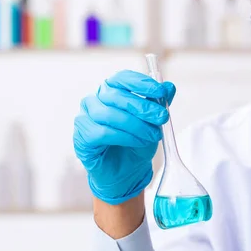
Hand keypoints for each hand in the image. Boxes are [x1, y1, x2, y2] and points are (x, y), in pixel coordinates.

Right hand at [74, 70, 175, 204]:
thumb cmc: (135, 144)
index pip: (122, 78)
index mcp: (110, 91)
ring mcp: (84, 117)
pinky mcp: (82, 136)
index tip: (161, 92)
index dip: (141, 83)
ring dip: (135, 125)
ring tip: (152, 135)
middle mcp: (94, 100)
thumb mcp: (152, 123)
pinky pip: (102, 132)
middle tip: (162, 117)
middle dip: (142, 107)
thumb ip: (158, 104)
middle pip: (115, 95)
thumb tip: (169, 87)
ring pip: (109, 114)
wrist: (125, 172)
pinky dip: (124, 137)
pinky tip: (137, 142)